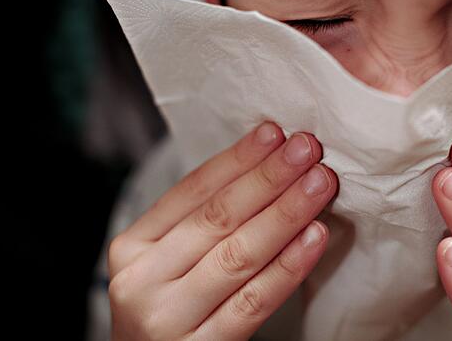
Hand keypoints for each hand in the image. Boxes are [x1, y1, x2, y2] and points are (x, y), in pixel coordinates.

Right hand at [107, 122, 337, 340]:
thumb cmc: (172, 314)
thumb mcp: (168, 265)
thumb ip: (202, 226)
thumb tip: (267, 166)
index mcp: (132, 247)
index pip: (190, 191)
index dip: (237, 159)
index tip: (274, 133)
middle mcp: (141, 280)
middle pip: (216, 217)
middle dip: (268, 177)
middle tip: (307, 149)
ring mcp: (166, 319)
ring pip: (238, 255)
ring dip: (286, 213)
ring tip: (319, 185)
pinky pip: (253, 302)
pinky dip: (288, 267)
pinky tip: (314, 238)